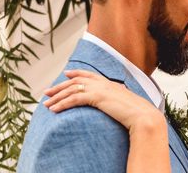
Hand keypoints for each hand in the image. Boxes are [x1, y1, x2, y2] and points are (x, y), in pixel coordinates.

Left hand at [43, 69, 164, 131]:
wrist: (142, 114)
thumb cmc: (135, 111)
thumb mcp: (123, 102)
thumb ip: (116, 99)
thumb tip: (113, 103)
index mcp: (108, 83)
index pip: (89, 74)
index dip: (76, 73)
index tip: (65, 74)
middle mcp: (102, 82)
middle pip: (75, 81)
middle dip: (59, 86)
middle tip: (46, 92)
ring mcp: (99, 88)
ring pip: (72, 90)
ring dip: (56, 97)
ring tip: (46, 104)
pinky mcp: (96, 97)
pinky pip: (74, 99)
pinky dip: (62, 104)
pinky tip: (54, 110)